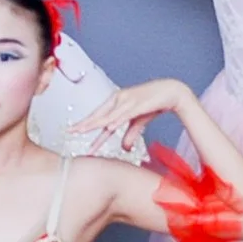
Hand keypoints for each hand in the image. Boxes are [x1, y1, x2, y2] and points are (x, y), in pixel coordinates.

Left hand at [69, 77, 188, 154]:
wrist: (171, 92)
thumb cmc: (154, 104)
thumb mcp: (139, 121)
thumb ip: (130, 134)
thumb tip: (123, 149)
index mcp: (117, 102)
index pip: (99, 116)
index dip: (86, 124)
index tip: (74, 132)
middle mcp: (119, 99)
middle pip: (99, 114)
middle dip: (84, 124)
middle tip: (71, 132)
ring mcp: (127, 100)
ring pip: (108, 115)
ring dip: (95, 124)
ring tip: (83, 131)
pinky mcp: (138, 104)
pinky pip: (124, 114)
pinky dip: (116, 121)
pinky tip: (108, 128)